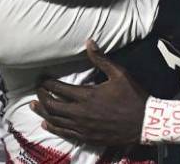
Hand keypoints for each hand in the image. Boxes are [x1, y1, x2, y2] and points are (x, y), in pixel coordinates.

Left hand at [31, 40, 147, 145]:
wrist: (144, 122)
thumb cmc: (133, 97)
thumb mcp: (119, 74)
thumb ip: (101, 59)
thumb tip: (89, 41)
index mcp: (86, 95)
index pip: (58, 89)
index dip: (47, 83)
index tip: (42, 79)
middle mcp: (80, 112)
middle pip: (52, 105)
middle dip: (42, 96)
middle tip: (37, 90)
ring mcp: (82, 127)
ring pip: (55, 120)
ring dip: (43, 112)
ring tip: (34, 106)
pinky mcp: (87, 137)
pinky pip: (65, 133)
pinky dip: (53, 128)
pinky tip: (47, 124)